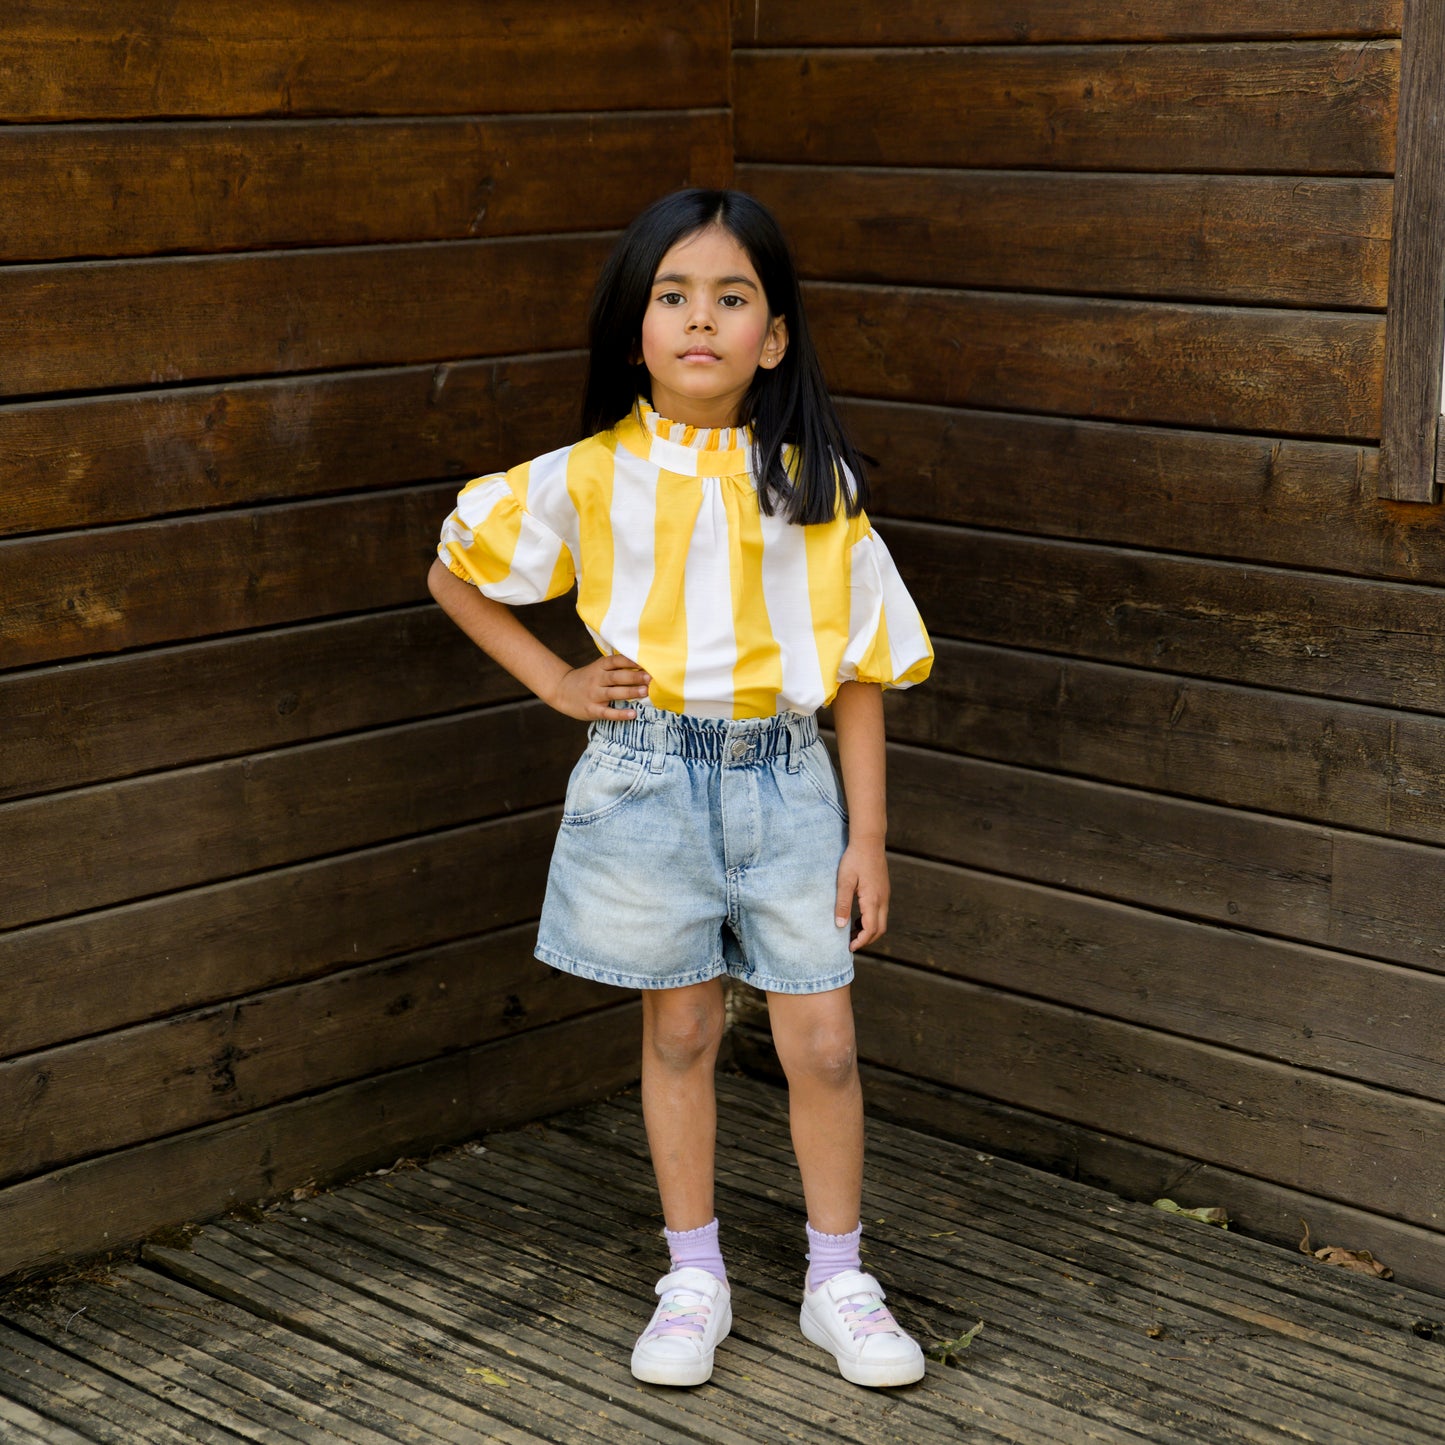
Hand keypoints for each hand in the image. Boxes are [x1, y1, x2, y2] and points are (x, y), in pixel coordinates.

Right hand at [549, 652, 650, 720]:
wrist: (561, 690)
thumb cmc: (587, 679)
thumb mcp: (598, 668)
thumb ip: (616, 667)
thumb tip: (643, 666)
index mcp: (600, 667)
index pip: (616, 661)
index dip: (630, 661)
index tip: (646, 662)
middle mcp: (597, 679)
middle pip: (617, 677)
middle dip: (634, 676)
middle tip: (650, 678)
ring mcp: (593, 694)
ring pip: (613, 693)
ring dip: (630, 692)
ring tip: (645, 692)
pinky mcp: (591, 709)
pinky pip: (607, 712)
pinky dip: (620, 714)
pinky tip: (633, 714)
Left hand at [835, 837, 888, 952]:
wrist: (869, 841)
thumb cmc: (855, 859)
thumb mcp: (844, 881)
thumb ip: (843, 904)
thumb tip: (840, 925)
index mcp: (873, 900)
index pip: (870, 929)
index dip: (861, 941)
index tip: (849, 947)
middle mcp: (882, 900)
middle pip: (880, 929)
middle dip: (866, 939)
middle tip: (850, 943)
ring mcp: (885, 895)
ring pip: (882, 921)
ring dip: (869, 930)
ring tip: (852, 932)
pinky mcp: (884, 890)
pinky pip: (881, 912)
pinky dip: (871, 920)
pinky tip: (858, 917)